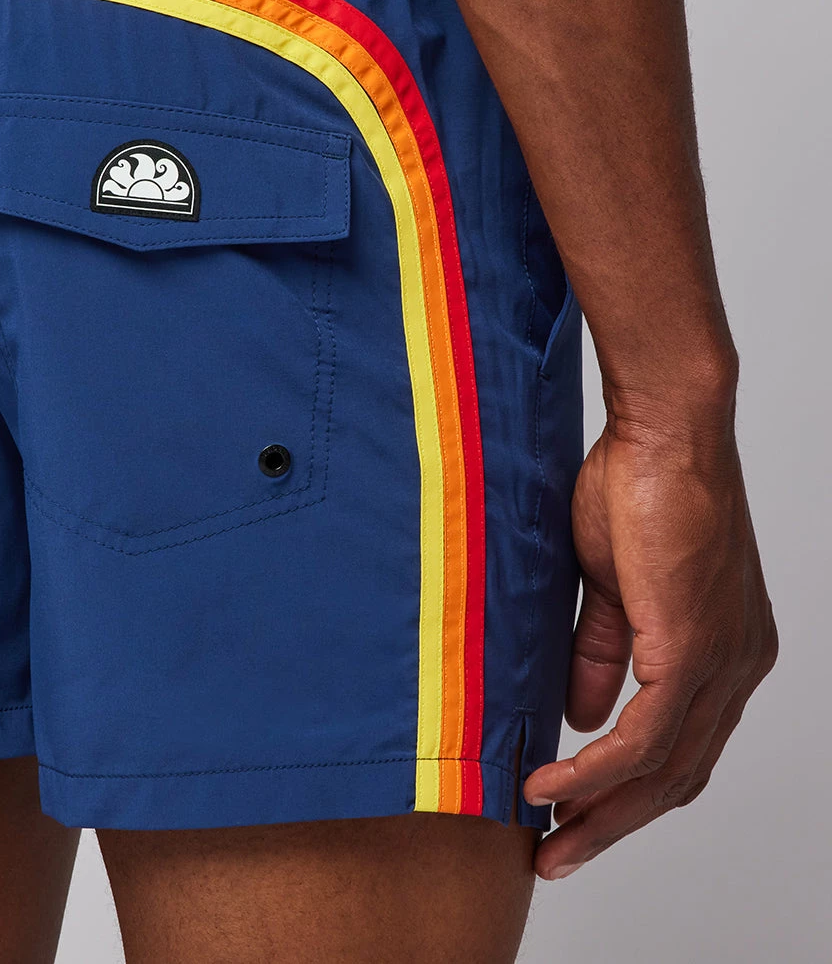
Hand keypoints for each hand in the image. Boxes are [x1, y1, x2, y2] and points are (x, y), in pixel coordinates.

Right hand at [522, 405, 777, 879]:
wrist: (666, 431)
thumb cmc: (638, 488)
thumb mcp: (612, 588)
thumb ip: (603, 654)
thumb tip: (581, 721)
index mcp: (727, 653)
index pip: (683, 750)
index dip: (629, 795)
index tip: (574, 818)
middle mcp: (739, 667)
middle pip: (679, 777)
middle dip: (613, 826)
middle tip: (557, 855)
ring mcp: (724, 662)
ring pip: (666, 770)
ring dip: (602, 813)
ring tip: (548, 837)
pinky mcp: (695, 648)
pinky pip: (645, 737)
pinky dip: (596, 772)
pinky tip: (554, 786)